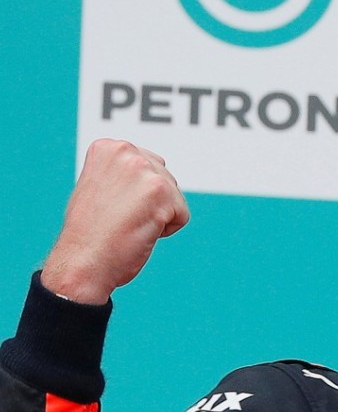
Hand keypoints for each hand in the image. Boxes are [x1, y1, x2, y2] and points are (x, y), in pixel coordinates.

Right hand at [41, 139, 189, 303]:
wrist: (82, 263)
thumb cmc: (90, 233)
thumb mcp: (101, 187)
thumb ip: (125, 174)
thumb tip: (150, 173)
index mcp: (109, 148)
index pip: (149, 167)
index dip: (135, 195)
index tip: (111, 206)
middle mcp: (126, 151)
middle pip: (165, 180)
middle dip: (150, 204)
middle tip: (120, 219)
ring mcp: (143, 169)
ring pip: (174, 197)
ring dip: (157, 216)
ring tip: (127, 224)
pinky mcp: (160, 191)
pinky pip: (181, 215)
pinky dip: (166, 230)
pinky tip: (139, 232)